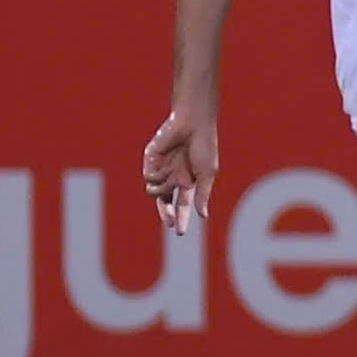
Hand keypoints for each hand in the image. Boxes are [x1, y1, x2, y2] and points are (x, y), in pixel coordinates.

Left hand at [143, 109, 217, 235]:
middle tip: (169, 224)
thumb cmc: (204, 146)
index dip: (182, 218)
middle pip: (164, 203)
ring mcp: (161, 169)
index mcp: (189, 181)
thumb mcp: (207, 173)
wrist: (192, 122)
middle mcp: (173, 177)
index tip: (180, 233)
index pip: (182, 204)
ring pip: (155, 192)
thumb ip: (202, 194)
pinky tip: (165, 162)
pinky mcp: (150, 161)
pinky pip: (149, 178)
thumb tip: (203, 216)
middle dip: (166, 214)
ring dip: (164, 188)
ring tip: (172, 175)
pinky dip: (157, 174)